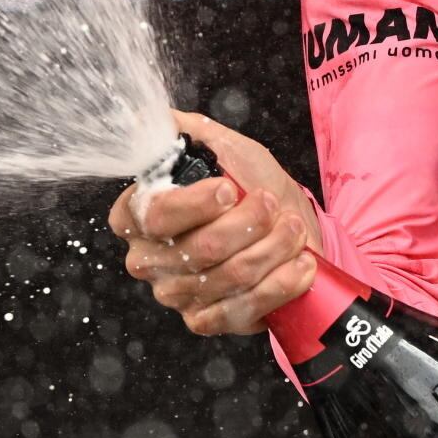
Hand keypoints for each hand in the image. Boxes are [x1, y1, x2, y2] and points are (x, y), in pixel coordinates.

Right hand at [105, 110, 322, 335]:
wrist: (289, 228)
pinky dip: (279, 285)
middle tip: (274, 206)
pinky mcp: (204, 320)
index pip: (154, 213)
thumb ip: (192, 133)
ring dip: (272, 250)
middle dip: (248, 224)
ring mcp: (175, 293)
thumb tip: (163, 118)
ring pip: (228, 276)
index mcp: (138, 214)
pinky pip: (242, 308)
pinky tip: (299, 266)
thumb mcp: (228, 150)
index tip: (231, 190)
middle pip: (199, 248)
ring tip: (293, 230)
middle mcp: (148, 257)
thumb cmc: (252, 187)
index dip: (195, 204)